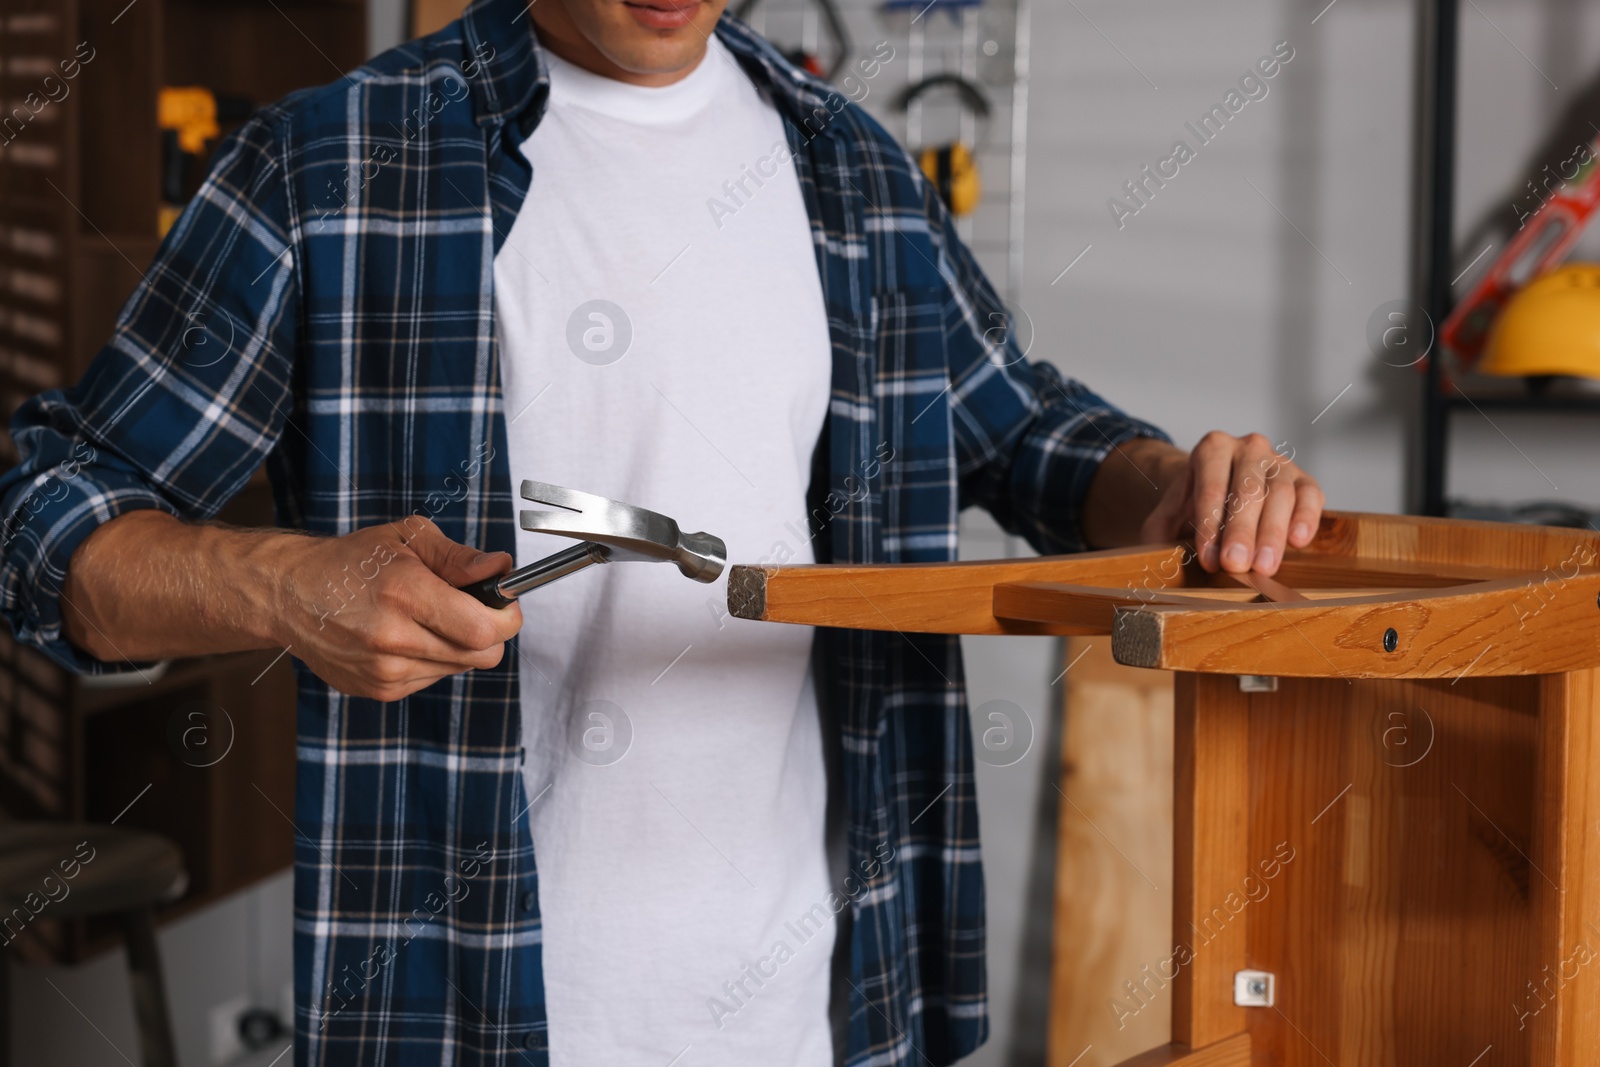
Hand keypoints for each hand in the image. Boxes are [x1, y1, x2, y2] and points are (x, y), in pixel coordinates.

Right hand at [272, 518, 522, 700]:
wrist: (290, 595)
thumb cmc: (350, 561)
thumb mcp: (407, 538)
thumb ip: (460, 557)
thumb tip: (502, 569)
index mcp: (404, 594)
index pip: (485, 630)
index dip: (506, 616)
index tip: (503, 600)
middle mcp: (393, 639)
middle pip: (482, 655)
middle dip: (489, 631)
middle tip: (471, 606)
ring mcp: (384, 672)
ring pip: (460, 668)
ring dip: (458, 644)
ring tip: (428, 616)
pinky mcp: (378, 691)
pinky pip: (433, 678)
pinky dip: (433, 658)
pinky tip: (407, 635)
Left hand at [1139, 432, 1323, 575]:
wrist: (1223, 491)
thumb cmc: (1194, 506)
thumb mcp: (1168, 515)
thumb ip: (1158, 532)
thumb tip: (1155, 559)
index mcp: (1211, 449)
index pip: (1211, 487)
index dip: (1209, 525)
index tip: (1208, 559)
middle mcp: (1248, 448)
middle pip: (1247, 490)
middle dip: (1240, 531)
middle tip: (1236, 565)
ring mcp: (1279, 461)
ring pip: (1280, 494)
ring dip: (1272, 533)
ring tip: (1264, 566)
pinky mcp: (1303, 479)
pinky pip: (1310, 495)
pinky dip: (1306, 517)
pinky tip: (1298, 541)